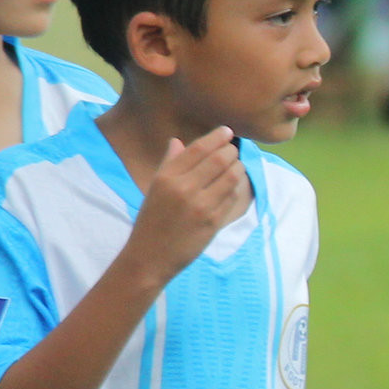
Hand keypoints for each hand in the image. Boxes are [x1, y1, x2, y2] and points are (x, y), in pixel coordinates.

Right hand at [116, 128, 248, 284]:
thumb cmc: (152, 220)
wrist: (150, 257)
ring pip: (231, 177)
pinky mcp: (213, 222)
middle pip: (219, 159)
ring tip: (236, 164)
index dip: (216, 137)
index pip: (198, 149)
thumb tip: (177, 141)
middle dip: (231, 151)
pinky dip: (235, 188)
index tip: (227, 131)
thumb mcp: (154, 188)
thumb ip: (168, 164)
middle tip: (234, 149)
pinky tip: (233, 185)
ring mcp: (201, 206)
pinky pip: (232, 198)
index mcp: (167, 177)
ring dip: (238, 167)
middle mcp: (184, 189)